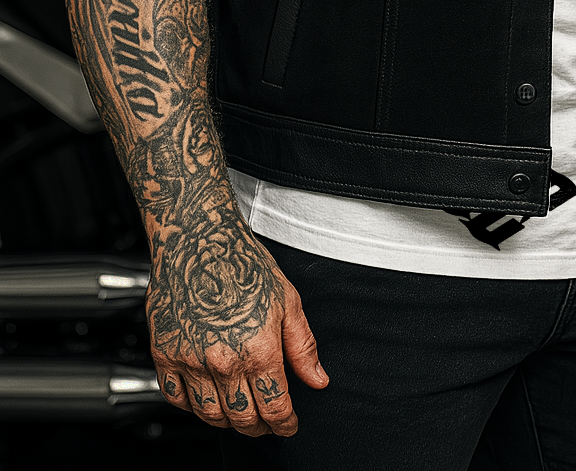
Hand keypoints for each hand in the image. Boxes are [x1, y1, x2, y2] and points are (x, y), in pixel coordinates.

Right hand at [148, 226, 328, 435]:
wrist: (198, 240)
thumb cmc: (241, 262)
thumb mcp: (287, 299)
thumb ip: (302, 346)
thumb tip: (317, 379)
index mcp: (257, 348)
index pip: (275, 407)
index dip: (285, 423)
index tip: (288, 424)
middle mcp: (222, 360)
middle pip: (242, 418)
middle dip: (259, 428)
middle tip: (266, 423)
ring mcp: (190, 360)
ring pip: (209, 415)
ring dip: (227, 421)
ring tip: (239, 412)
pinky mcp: (164, 354)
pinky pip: (176, 399)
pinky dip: (191, 407)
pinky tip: (204, 397)